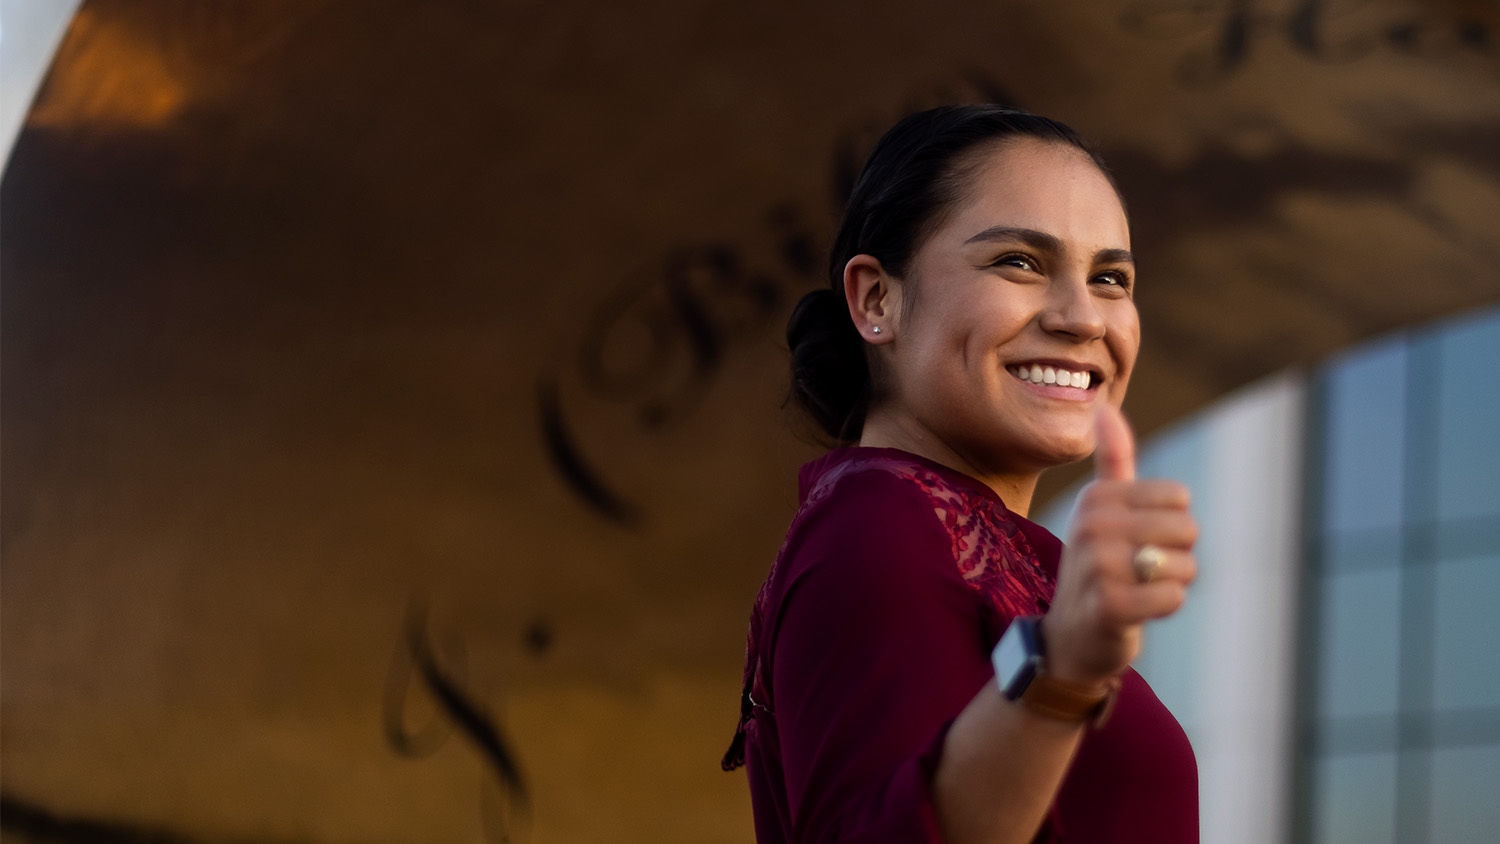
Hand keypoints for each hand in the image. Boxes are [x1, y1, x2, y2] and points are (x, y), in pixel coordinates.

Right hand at [1041, 404, 1197, 688]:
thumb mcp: (1099, 513)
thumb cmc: (1096, 569)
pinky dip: (1166, 606)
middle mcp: (1093, 526)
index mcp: (1096, 499)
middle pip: (1187, 529)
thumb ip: (1111, 462)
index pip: (1179, 498)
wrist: (1070, 637)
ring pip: (1185, 565)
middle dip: (1177, 557)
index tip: (1138, 542)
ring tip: (1140, 592)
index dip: (1172, 525)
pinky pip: (1172, 597)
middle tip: (1141, 572)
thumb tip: (1106, 409)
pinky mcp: (1110, 605)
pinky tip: (1140, 611)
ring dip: (1172, 585)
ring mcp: (1098, 566)